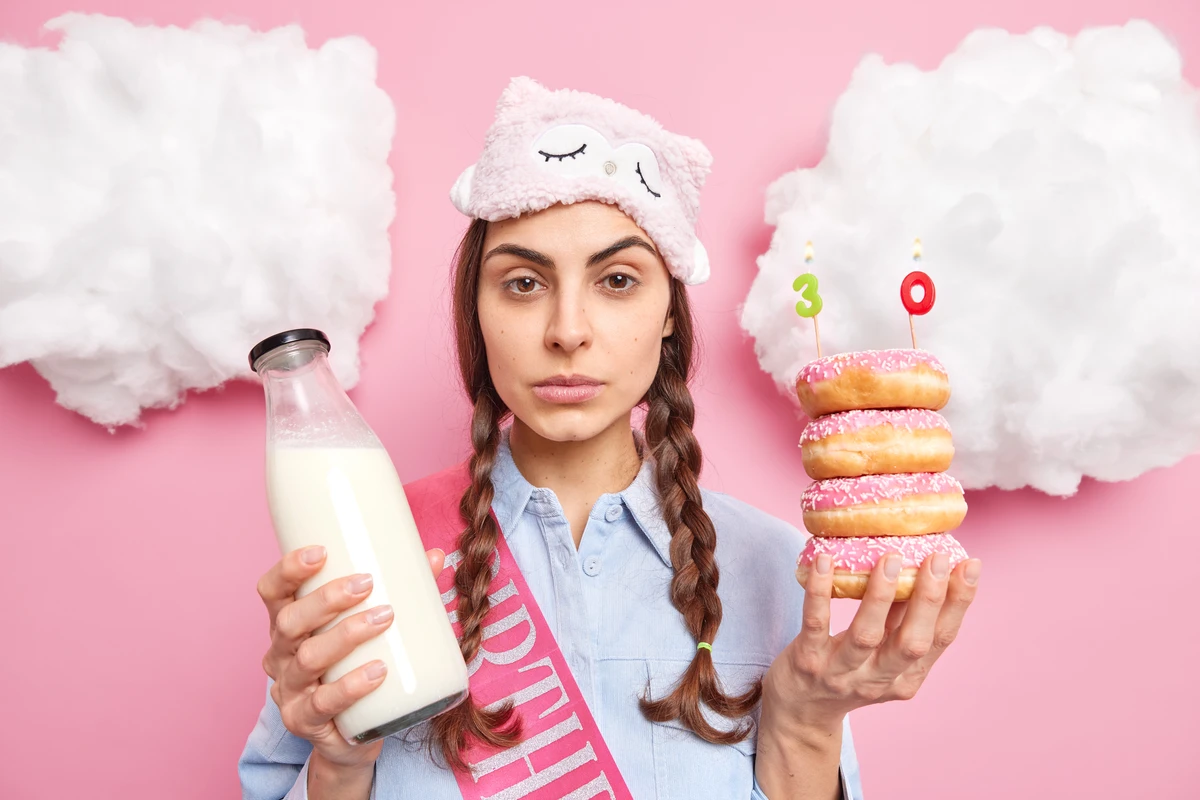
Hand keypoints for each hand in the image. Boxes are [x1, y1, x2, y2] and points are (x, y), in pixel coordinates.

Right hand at [256, 545, 446, 769]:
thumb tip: (434, 556)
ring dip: (346, 635)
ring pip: (307, 658)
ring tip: (385, 618)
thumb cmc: (355, 667)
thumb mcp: (368, 629)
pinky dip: (350, 686)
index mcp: (289, 624)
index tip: (321, 550)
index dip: (288, 569)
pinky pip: (323, 703)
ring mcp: (289, 691)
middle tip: (366, 583)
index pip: (272, 592)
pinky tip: (377, 672)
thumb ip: (399, 592)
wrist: (349, 737)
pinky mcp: (303, 721)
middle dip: (326, 599)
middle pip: (288, 621)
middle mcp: (280, 655)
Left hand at [762, 550, 981, 735]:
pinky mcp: (808, 662)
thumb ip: (901, 619)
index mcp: (907, 677)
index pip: (941, 640)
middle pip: (912, 643)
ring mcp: (841, 674)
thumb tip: (921, 565)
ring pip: (866, 636)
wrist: (800, 711)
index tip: (970, 566)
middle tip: (937, 559)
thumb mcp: (883, 652)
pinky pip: (816, 624)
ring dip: (880, 596)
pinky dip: (820, 592)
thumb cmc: (847, 670)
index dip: (958, 604)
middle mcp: (878, 679)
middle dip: (929, 600)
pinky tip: (824, 562)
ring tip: (889, 558)